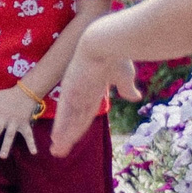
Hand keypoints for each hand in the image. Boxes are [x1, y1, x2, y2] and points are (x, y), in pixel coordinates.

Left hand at [0, 86, 40, 158]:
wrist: (27, 91)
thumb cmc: (9, 95)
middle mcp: (4, 119)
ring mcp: (15, 122)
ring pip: (10, 135)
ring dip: (6, 146)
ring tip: (2, 156)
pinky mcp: (25, 124)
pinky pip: (29, 135)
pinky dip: (31, 143)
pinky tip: (33, 153)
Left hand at [52, 24, 139, 155]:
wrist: (107, 41)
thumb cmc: (117, 54)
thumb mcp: (124, 76)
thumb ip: (126, 88)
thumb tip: (135, 97)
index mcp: (92, 89)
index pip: (85, 113)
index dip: (79, 126)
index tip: (72, 138)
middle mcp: (81, 92)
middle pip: (74, 120)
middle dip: (67, 136)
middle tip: (58, 150)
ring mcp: (75, 92)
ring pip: (69, 120)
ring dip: (63, 136)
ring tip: (56, 152)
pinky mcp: (72, 91)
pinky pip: (67, 114)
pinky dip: (62, 127)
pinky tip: (56, 139)